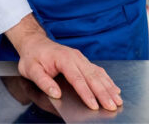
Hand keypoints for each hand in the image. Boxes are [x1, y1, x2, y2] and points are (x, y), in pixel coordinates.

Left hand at [6, 17, 120, 110]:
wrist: (34, 42)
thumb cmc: (32, 56)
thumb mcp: (30, 69)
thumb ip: (43, 81)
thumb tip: (56, 94)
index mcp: (62, 59)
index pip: (77, 79)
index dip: (86, 93)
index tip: (94, 106)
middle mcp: (74, 57)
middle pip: (92, 77)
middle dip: (103, 93)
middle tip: (112, 106)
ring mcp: (80, 58)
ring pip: (98, 74)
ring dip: (109, 88)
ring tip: (117, 100)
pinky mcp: (83, 60)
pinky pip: (98, 71)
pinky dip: (107, 81)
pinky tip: (114, 89)